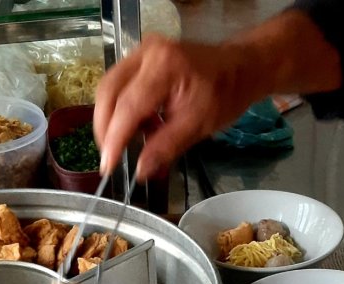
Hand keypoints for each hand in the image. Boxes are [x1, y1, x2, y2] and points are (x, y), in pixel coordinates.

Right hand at [94, 36, 266, 179]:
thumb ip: (165, 147)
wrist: (238, 67)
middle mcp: (146, 52)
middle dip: (105, 129)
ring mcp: (140, 51)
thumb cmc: (224, 94)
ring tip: (128, 142)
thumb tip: (140, 172)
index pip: (129, 106)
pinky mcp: (139, 57)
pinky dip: (122, 109)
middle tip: (110, 157)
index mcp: (165, 67)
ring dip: (113, 119)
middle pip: (108, 92)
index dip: (114, 138)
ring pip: (109, 88)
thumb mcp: (198, 126)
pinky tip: (140, 127)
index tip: (107, 166)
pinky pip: (119, 85)